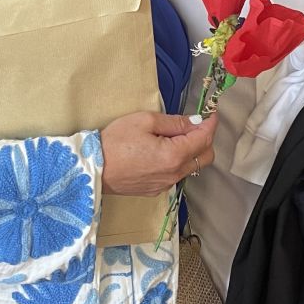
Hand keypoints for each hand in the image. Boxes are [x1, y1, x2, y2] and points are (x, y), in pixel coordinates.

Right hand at [100, 111, 217, 196]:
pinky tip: (163, 151)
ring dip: (191, 151)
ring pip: (191, 167)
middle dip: (205, 139)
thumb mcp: (145, 121)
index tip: (211, 114)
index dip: (210, 124)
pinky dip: (178, 161)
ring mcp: (165, 184)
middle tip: (194, 124)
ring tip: (174, 136)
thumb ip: (174, 122)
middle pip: (205, 157)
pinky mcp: (156, 190)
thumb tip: (195, 122)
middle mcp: (174, 174)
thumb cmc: (114, 142)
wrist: (92, 169)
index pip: (204, 139)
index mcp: (174, 155)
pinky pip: (176, 175)